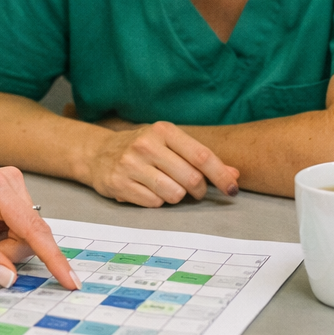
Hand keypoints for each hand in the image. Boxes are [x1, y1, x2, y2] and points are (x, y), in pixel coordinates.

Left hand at [0, 165, 79, 289]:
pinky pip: (17, 232)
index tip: (70, 280)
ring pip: (24, 238)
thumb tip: (10, 278)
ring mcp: (12, 188)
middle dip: (5, 253)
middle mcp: (9, 182)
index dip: (53, 258)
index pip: (32, 229)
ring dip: (0, 248)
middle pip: (28, 237)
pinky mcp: (10, 197)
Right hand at [82, 120, 239, 206]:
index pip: (201, 156)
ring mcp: (131, 164)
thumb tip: (235, 175)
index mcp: (163, 130)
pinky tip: (148, 190)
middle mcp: (146, 144)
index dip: (221, 175)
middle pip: (191, 178)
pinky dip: (157, 202)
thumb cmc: (143, 150)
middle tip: (194, 190)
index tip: (232, 189)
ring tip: (166, 187)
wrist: (98, 153)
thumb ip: (201, 158)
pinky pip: (154, 203)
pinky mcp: (119, 183)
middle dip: (198, 190)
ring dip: (176, 196)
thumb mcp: (170, 145)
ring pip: (174, 194)